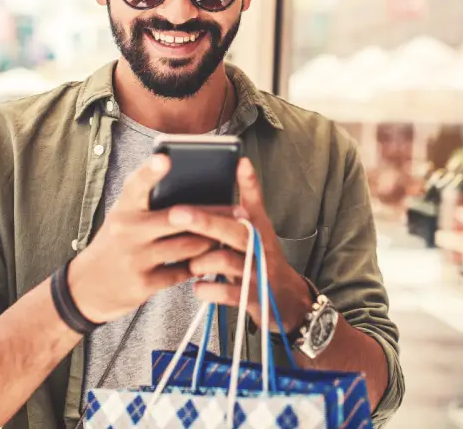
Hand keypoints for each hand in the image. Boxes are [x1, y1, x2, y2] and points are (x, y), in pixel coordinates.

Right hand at [69, 154, 215, 323]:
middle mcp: (127, 230)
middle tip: (239, 211)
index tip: (165, 158)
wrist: (88, 286)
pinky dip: (198, 266)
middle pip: (176, 218)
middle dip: (211, 215)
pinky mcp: (144, 283)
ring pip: (187, 246)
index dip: (150, 171)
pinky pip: (182, 272)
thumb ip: (149, 201)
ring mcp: (135, 258)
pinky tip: (210, 262)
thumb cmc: (117, 241)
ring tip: (228, 236)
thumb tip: (192, 182)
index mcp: (123, 207)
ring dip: (210, 242)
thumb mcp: (124, 216)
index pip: (136, 184)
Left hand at [176, 158, 312, 332]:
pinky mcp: (251, 298)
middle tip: (176, 214)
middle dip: (203, 222)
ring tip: (192, 264)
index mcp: (260, 228)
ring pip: (223, 261)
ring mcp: (257, 273)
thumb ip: (248, 200)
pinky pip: (222, 291)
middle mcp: (260, 247)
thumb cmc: (262, 258)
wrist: (286, 300)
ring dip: (200, 261)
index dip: (249, 183)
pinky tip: (199, 286)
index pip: (255, 202)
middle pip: (233, 230)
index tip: (240, 162)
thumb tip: (241, 163)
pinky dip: (206, 289)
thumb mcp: (260, 229)